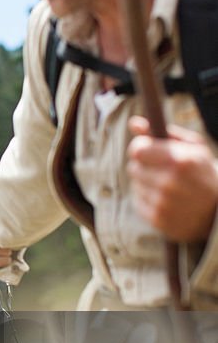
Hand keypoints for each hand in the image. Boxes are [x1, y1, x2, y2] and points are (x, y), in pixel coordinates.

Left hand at [127, 116, 217, 242]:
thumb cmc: (202, 172)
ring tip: (167, 186)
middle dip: (144, 166)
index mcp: (180, 161)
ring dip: (146, 183)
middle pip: (134, 167)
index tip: (147, 149)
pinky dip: (148, 199)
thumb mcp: (192, 147)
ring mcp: (163, 204)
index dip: (140, 148)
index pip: (138, 150)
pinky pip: (138, 202)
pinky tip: (165, 200)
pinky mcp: (157, 219)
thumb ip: (162, 132)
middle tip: (162, 169)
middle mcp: (170, 184)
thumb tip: (133, 123)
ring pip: (136, 185)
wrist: (217, 211)